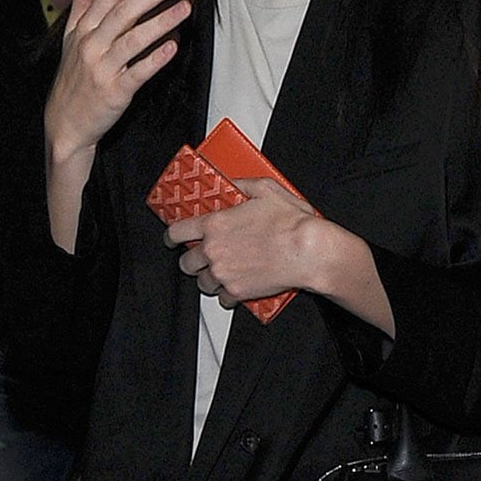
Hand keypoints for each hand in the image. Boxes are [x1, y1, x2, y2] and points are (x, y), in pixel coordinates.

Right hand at [46, 0, 191, 159]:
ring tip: (184, 6)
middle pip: (123, 11)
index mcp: (83, 29)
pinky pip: (137, 72)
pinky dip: (155, 58)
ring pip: (132, 39)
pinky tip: (173, 46)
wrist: (65, 123)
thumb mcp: (72, 35)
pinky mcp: (114, 92)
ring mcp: (102, 69)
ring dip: (160, 21)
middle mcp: (91, 45)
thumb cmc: (75, 77)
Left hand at [170, 178, 315, 307]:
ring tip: (224, 270)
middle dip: (193, 259)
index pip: (177, 232)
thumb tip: (231, 182)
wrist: (308, 251)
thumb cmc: (290, 222)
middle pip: (187, 262)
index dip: (172, 237)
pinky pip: (222, 298)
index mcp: (215, 224)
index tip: (173, 239)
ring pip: (203, 282)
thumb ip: (241, 184)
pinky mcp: (237, 292)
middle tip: (205, 256)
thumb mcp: (265, 189)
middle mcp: (214, 251)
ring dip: (210, 277)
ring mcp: (224, 274)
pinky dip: (228, 293)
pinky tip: (238, 283)